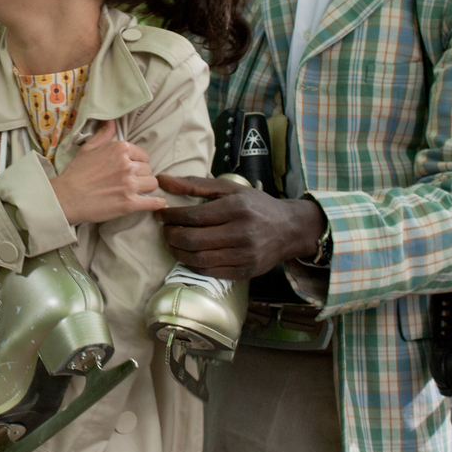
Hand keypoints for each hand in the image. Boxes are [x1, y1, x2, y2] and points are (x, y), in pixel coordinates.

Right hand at [51, 120, 164, 226]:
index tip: (129, 169)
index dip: (137, 163)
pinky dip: (156, 203)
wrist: (66, 197)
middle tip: (129, 181)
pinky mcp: (130, 203)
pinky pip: (153, 202)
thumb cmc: (75, 173)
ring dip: (146, 188)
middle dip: (140, 175)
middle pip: (148, 169)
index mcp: (120, 149)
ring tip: (136, 191)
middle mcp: (127, 165)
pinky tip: (156, 203)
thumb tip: (111, 122)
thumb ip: (103, 135)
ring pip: (152, 183)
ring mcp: (130, 184)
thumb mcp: (87, 148)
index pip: (143, 155)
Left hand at [157, 174, 326, 279]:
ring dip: (178, 252)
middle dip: (171, 236)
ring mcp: (244, 255)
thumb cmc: (255, 205)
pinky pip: (210, 272)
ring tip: (172, 243)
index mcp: (236, 208)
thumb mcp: (229, 189)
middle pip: (193, 240)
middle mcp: (242, 232)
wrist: (289, 229)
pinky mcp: (245, 271)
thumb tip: (162, 180)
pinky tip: (188, 255)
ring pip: (199, 259)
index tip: (161, 214)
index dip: (171, 217)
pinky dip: (192, 265)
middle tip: (165, 230)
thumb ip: (194, 184)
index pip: (193, 216)